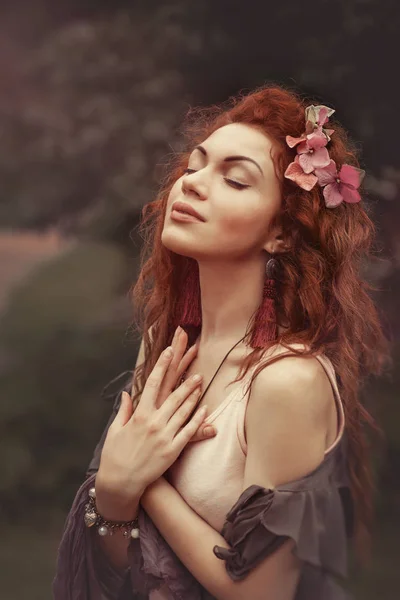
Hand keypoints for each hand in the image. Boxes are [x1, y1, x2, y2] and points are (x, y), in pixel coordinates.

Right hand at [96, 336, 212, 503]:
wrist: (120, 482)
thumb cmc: (115, 455)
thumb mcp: (116, 430)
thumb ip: (124, 410)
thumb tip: (126, 394)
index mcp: (139, 415)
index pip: (153, 384)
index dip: (162, 365)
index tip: (169, 351)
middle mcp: (153, 423)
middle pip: (173, 395)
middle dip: (185, 380)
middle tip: (195, 368)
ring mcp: (164, 436)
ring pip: (183, 411)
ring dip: (193, 395)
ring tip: (200, 383)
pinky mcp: (172, 450)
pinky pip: (188, 431)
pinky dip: (197, 419)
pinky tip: (203, 409)